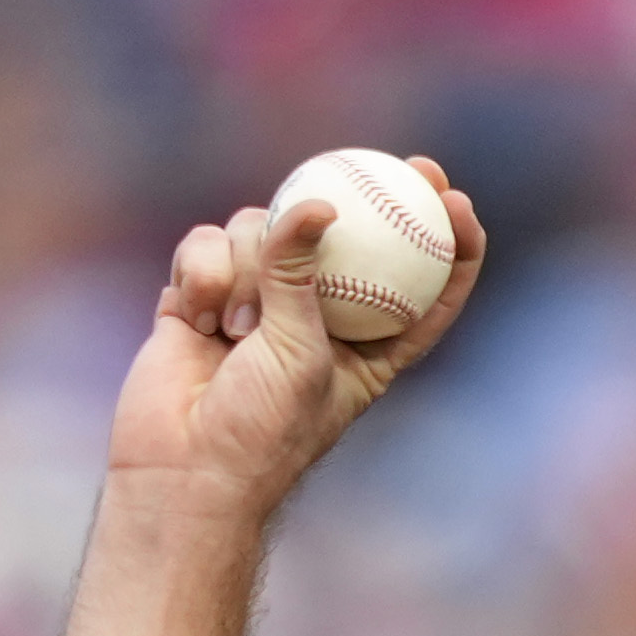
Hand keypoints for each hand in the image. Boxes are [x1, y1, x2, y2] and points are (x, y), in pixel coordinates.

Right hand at [106, 159, 487, 519]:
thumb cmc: (260, 432)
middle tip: (388, 163)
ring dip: (248, 263)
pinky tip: (197, 316)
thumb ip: (302, 275)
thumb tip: (315, 205)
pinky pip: (207, 244)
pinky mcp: (203, 292)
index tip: (455, 199)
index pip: (423, 287)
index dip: (446, 241)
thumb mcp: (300, 353)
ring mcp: (258, 300)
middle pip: (345, 234)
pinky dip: (202, 271)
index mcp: (367, 346)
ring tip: (236, 327)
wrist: (181, 472)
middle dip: (362, 193)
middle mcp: (317, 316)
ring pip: (264, 229)